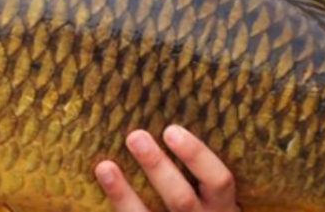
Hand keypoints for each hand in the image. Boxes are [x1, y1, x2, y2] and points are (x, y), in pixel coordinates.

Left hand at [95, 126, 239, 211]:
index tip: (171, 130)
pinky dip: (118, 203)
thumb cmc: (205, 204)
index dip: (197, 156)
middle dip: (157, 168)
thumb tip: (168, 122)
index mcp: (222, 205)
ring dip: (124, 195)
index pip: (219, 180)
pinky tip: (102, 182)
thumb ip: (201, 170)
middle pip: (182, 200)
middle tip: (135, 136)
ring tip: (105, 167)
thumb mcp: (213, 193)